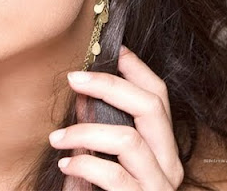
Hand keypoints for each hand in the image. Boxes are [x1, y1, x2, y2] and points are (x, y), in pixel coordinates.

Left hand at [48, 45, 183, 190]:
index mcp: (162, 145)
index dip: (137, 69)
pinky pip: (114, 175)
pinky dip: (84, 164)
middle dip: (109, 85)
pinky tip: (66, 164)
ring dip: (85, 132)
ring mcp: (157, 186)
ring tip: (57, 138)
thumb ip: (98, 124)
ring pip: (129, 139)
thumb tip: (82, 88)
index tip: (113, 49)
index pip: (159, 96)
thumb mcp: (101, 153)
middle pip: (151, 107)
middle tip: (73, 78)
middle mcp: (168, 163)